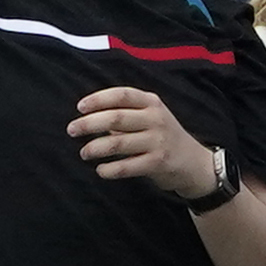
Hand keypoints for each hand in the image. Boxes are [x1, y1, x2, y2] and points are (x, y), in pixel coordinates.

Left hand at [69, 82, 221, 202]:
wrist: (194, 163)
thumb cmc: (163, 136)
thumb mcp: (151, 117)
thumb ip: (125, 113)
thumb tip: (89, 116)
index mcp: (152, 103)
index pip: (122, 95)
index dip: (98, 99)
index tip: (79, 107)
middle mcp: (156, 119)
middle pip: (116, 118)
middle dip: (89, 124)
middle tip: (71, 130)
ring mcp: (158, 141)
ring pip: (118, 143)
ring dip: (95, 148)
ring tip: (83, 152)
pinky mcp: (158, 163)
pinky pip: (127, 166)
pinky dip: (109, 169)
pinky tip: (100, 170)